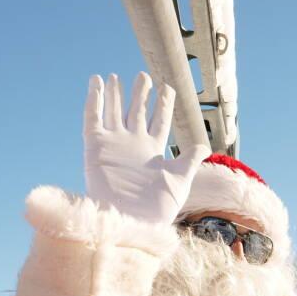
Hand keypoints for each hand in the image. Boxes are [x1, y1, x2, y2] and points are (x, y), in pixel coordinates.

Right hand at [83, 72, 209, 223]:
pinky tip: (97, 82)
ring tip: (116, 76)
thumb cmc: (159, 205)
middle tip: (143, 75)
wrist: (134, 220)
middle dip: (139, 95)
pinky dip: (94, 100)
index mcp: (153, 150)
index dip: (162, 104)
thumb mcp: (180, 178)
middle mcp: (133, 145)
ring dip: (115, 94)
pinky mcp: (95, 147)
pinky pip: (92, 119)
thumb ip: (190, 159)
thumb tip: (204, 145)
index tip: (167, 86)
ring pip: (113, 112)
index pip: (158, 120)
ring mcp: (113, 144)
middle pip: (136, 112)